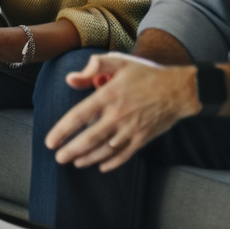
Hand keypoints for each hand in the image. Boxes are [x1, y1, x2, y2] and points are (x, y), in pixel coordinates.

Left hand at [47, 53, 200, 171]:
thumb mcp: (120, 61)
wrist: (179, 90)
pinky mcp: (142, 139)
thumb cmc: (147, 74)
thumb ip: (94, 67)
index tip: (50, 142)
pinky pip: (123, 155)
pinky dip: (111, 163)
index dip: (62, 131)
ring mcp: (130, 130)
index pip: (78, 117)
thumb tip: (71, 79)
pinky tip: (101, 166)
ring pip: (104, 150)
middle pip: (88, 139)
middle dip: (71, 151)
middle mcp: (117, 116)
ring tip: (76, 163)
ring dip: (87, 159)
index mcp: (108, 96)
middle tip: (59, 158)